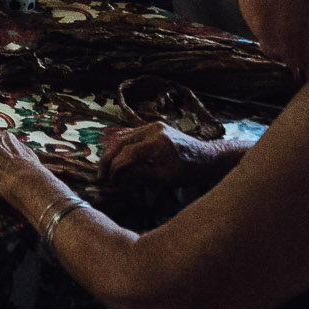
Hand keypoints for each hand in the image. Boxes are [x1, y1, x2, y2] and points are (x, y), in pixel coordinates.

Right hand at [101, 123, 226, 186]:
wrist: (208, 157)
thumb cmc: (190, 171)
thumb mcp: (166, 178)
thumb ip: (141, 174)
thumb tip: (119, 175)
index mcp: (158, 142)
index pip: (127, 153)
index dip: (115, 168)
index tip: (110, 182)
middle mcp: (153, 129)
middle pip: (120, 142)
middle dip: (107, 160)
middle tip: (100, 176)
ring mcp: (153, 126)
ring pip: (122, 137)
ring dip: (111, 153)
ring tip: (105, 169)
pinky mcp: (153, 127)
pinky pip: (130, 135)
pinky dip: (120, 146)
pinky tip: (114, 158)